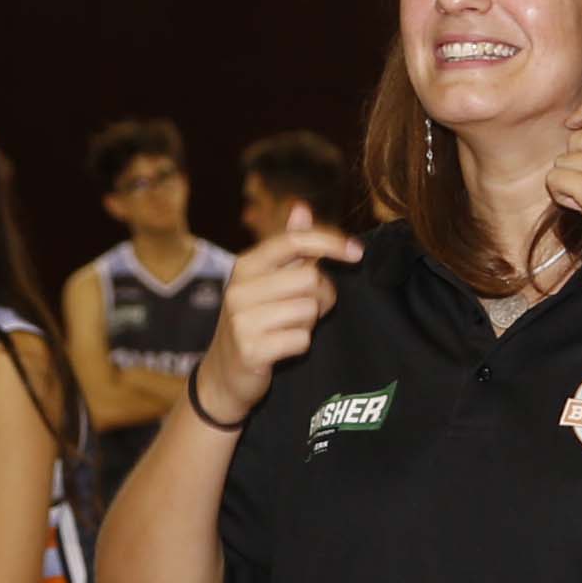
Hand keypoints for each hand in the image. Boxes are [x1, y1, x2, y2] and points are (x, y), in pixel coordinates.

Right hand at [195, 216, 358, 421]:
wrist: (223, 375)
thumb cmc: (253, 321)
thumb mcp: (265, 281)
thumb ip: (287, 248)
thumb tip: (302, 207)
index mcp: (245, 265)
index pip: (294, 241)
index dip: (331, 242)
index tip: (358, 252)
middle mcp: (239, 288)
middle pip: (310, 278)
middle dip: (322, 296)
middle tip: (309, 309)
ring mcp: (242, 320)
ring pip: (308, 310)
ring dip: (310, 323)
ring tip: (290, 328)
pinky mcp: (250, 350)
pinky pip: (301, 340)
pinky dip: (300, 345)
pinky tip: (282, 348)